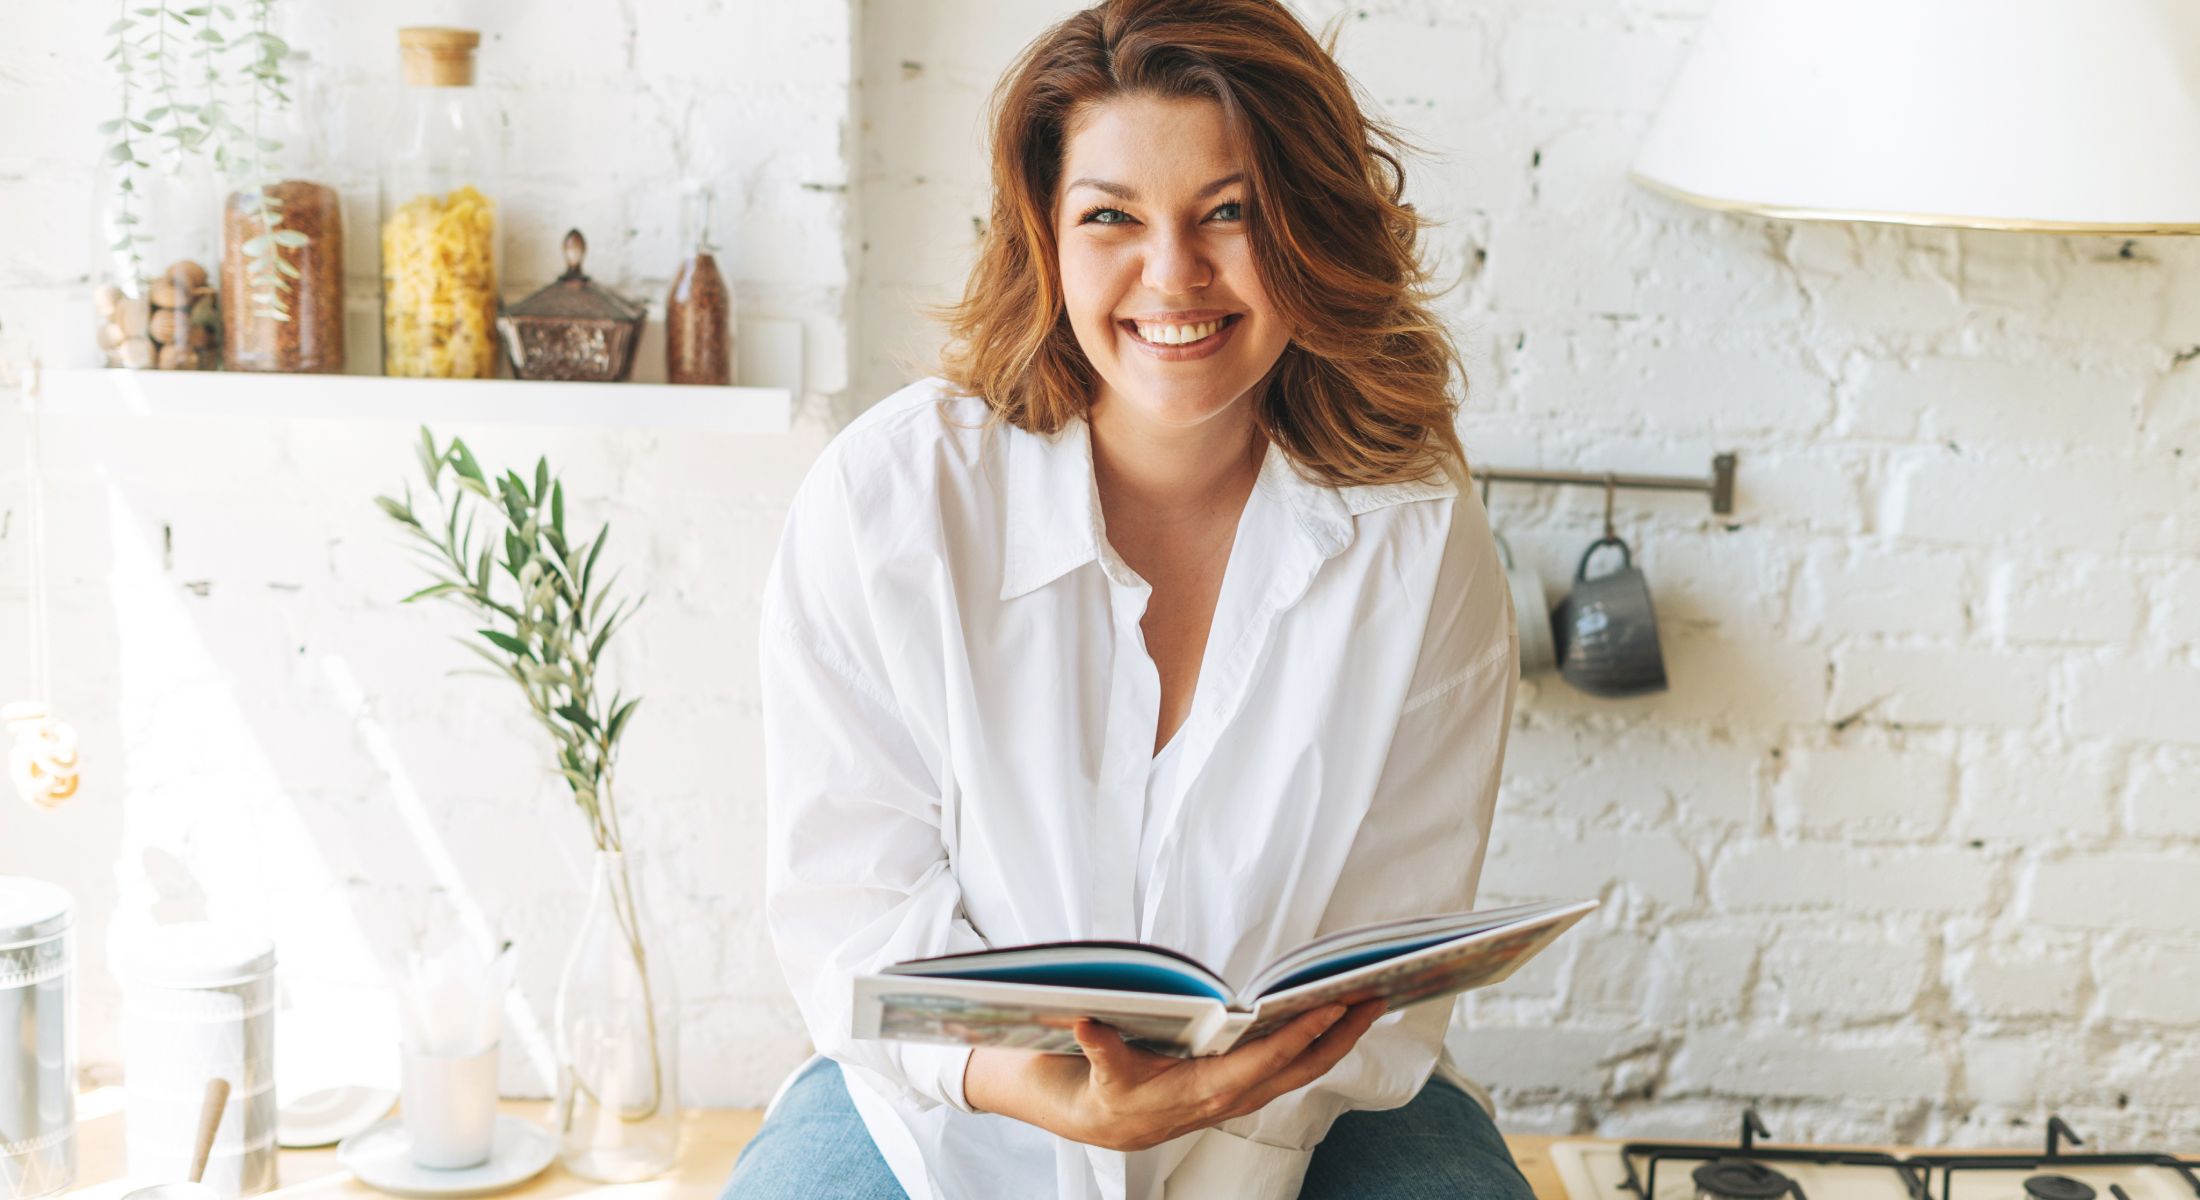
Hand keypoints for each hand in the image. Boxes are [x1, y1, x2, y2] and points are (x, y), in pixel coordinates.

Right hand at [963, 1000, 1385, 1151]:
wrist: (1108, 1123)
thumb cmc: (1109, 1093)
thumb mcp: (1101, 1072)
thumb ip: (1100, 1049)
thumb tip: (1087, 1023)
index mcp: (1207, 1090)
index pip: (1266, 1062)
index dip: (1300, 1035)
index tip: (1332, 1007)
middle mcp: (1235, 1096)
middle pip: (1302, 1067)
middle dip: (1342, 1035)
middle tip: (1375, 999)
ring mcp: (1245, 1093)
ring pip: (1304, 1068)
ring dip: (1340, 1038)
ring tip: (1369, 1004)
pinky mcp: (1245, 1087)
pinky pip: (1293, 1067)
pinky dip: (1320, 1044)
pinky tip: (1336, 1021)